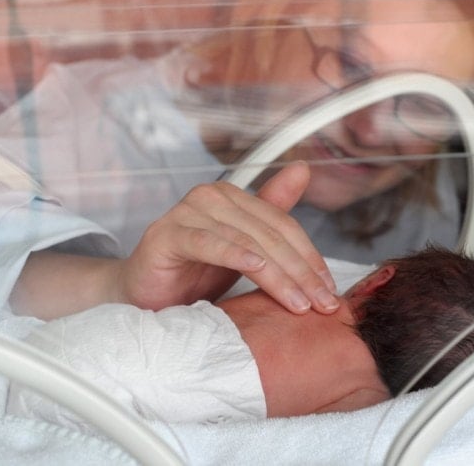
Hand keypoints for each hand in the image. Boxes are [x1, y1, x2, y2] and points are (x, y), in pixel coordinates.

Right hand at [119, 161, 338, 313]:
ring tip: (299, 303)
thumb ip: (272, 214)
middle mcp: (210, 197)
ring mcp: (187, 213)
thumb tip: (303, 168)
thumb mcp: (244, 251)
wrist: (143, 295)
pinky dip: (235, 255)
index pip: (283, 226)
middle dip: (301, 272)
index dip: (311, 258)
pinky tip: (256, 268)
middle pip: (270, 235)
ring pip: (246, 242)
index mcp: (232, 197)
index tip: (330, 291)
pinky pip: (208, 243)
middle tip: (323, 304)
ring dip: (278, 274)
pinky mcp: (167, 235)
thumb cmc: (193, 272)